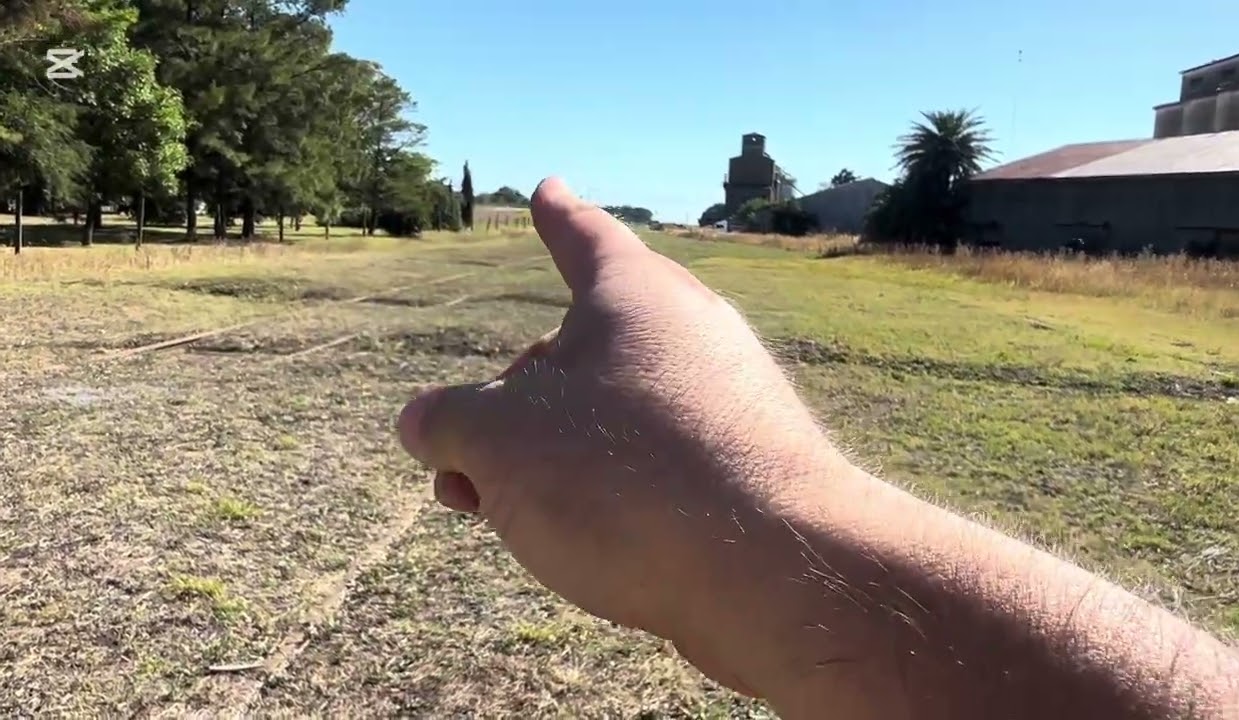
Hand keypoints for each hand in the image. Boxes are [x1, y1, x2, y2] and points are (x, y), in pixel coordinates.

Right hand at [397, 178, 846, 695]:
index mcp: (631, 295)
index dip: (556, 218)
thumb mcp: (498, 443)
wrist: (772, 570)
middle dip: (514, 404)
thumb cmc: (624, 478)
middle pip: (582, 350)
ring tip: (495, 510)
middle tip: (459, 469)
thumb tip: (422, 423)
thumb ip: (447, 421)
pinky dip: (607, 486)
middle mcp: (688, 332)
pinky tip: (578, 539)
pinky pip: (657, 458)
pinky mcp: (748, 466)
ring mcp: (726, 400)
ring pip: (614, 413)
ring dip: (547, 456)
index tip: (549, 189)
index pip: (582, 237)